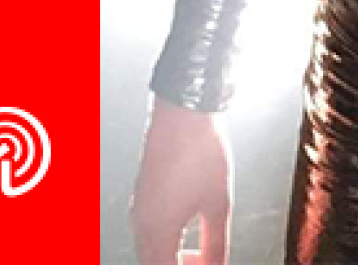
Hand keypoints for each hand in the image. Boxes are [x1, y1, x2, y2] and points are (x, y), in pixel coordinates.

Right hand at [130, 95, 232, 263]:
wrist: (183, 109)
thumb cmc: (200, 151)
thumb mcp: (218, 203)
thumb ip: (217, 244)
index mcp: (157, 231)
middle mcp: (141, 223)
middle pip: (155, 264)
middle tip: (206, 264)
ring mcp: (139, 207)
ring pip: (150, 250)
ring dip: (172, 257)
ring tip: (200, 253)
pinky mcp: (143, 194)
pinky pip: (149, 231)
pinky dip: (166, 241)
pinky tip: (188, 231)